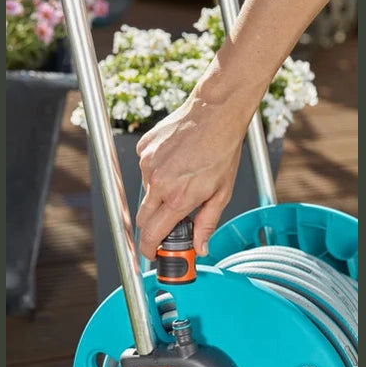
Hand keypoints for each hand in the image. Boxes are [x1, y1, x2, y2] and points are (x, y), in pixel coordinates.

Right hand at [136, 91, 246, 259]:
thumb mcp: (221, 193)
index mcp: (178, 198)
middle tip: (167, 225)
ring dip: (158, 195)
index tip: (152, 253)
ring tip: (181, 179)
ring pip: (146, 192)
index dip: (149, 248)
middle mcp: (158, 183)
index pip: (152, 233)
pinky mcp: (144, 148)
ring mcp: (148, 164)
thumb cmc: (222, 151)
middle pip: (143, 218)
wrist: (215, 113)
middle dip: (152, 227)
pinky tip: (175, 162)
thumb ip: (207, 224)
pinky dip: (157, 172)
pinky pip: (145, 169)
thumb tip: (201, 248)